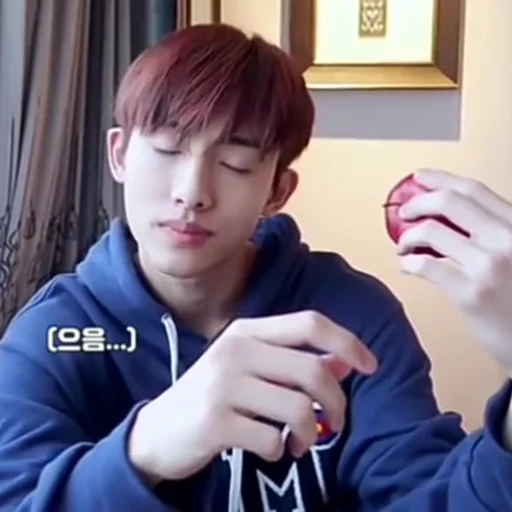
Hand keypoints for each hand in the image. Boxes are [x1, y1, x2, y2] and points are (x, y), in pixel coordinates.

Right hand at [128, 311, 377, 482]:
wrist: (158, 431)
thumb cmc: (214, 395)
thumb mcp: (251, 370)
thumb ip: (294, 363)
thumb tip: (344, 362)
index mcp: (247, 331)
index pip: (309, 323)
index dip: (347, 341)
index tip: (370, 366)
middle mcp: (235, 350)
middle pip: (313, 370)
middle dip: (337, 404)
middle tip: (335, 424)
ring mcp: (223, 385)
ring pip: (298, 409)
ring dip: (309, 434)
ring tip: (300, 443)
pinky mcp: (215, 422)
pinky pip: (272, 440)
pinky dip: (280, 451)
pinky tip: (268, 449)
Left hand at [396, 168, 511, 370]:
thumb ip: (493, 233)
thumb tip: (444, 219)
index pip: (473, 190)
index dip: (440, 179)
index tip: (419, 177)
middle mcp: (507, 238)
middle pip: (449, 202)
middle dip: (417, 203)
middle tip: (404, 213)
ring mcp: (489, 265)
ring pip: (431, 232)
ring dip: (408, 237)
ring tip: (403, 246)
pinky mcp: (471, 292)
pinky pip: (426, 265)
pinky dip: (408, 262)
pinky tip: (408, 267)